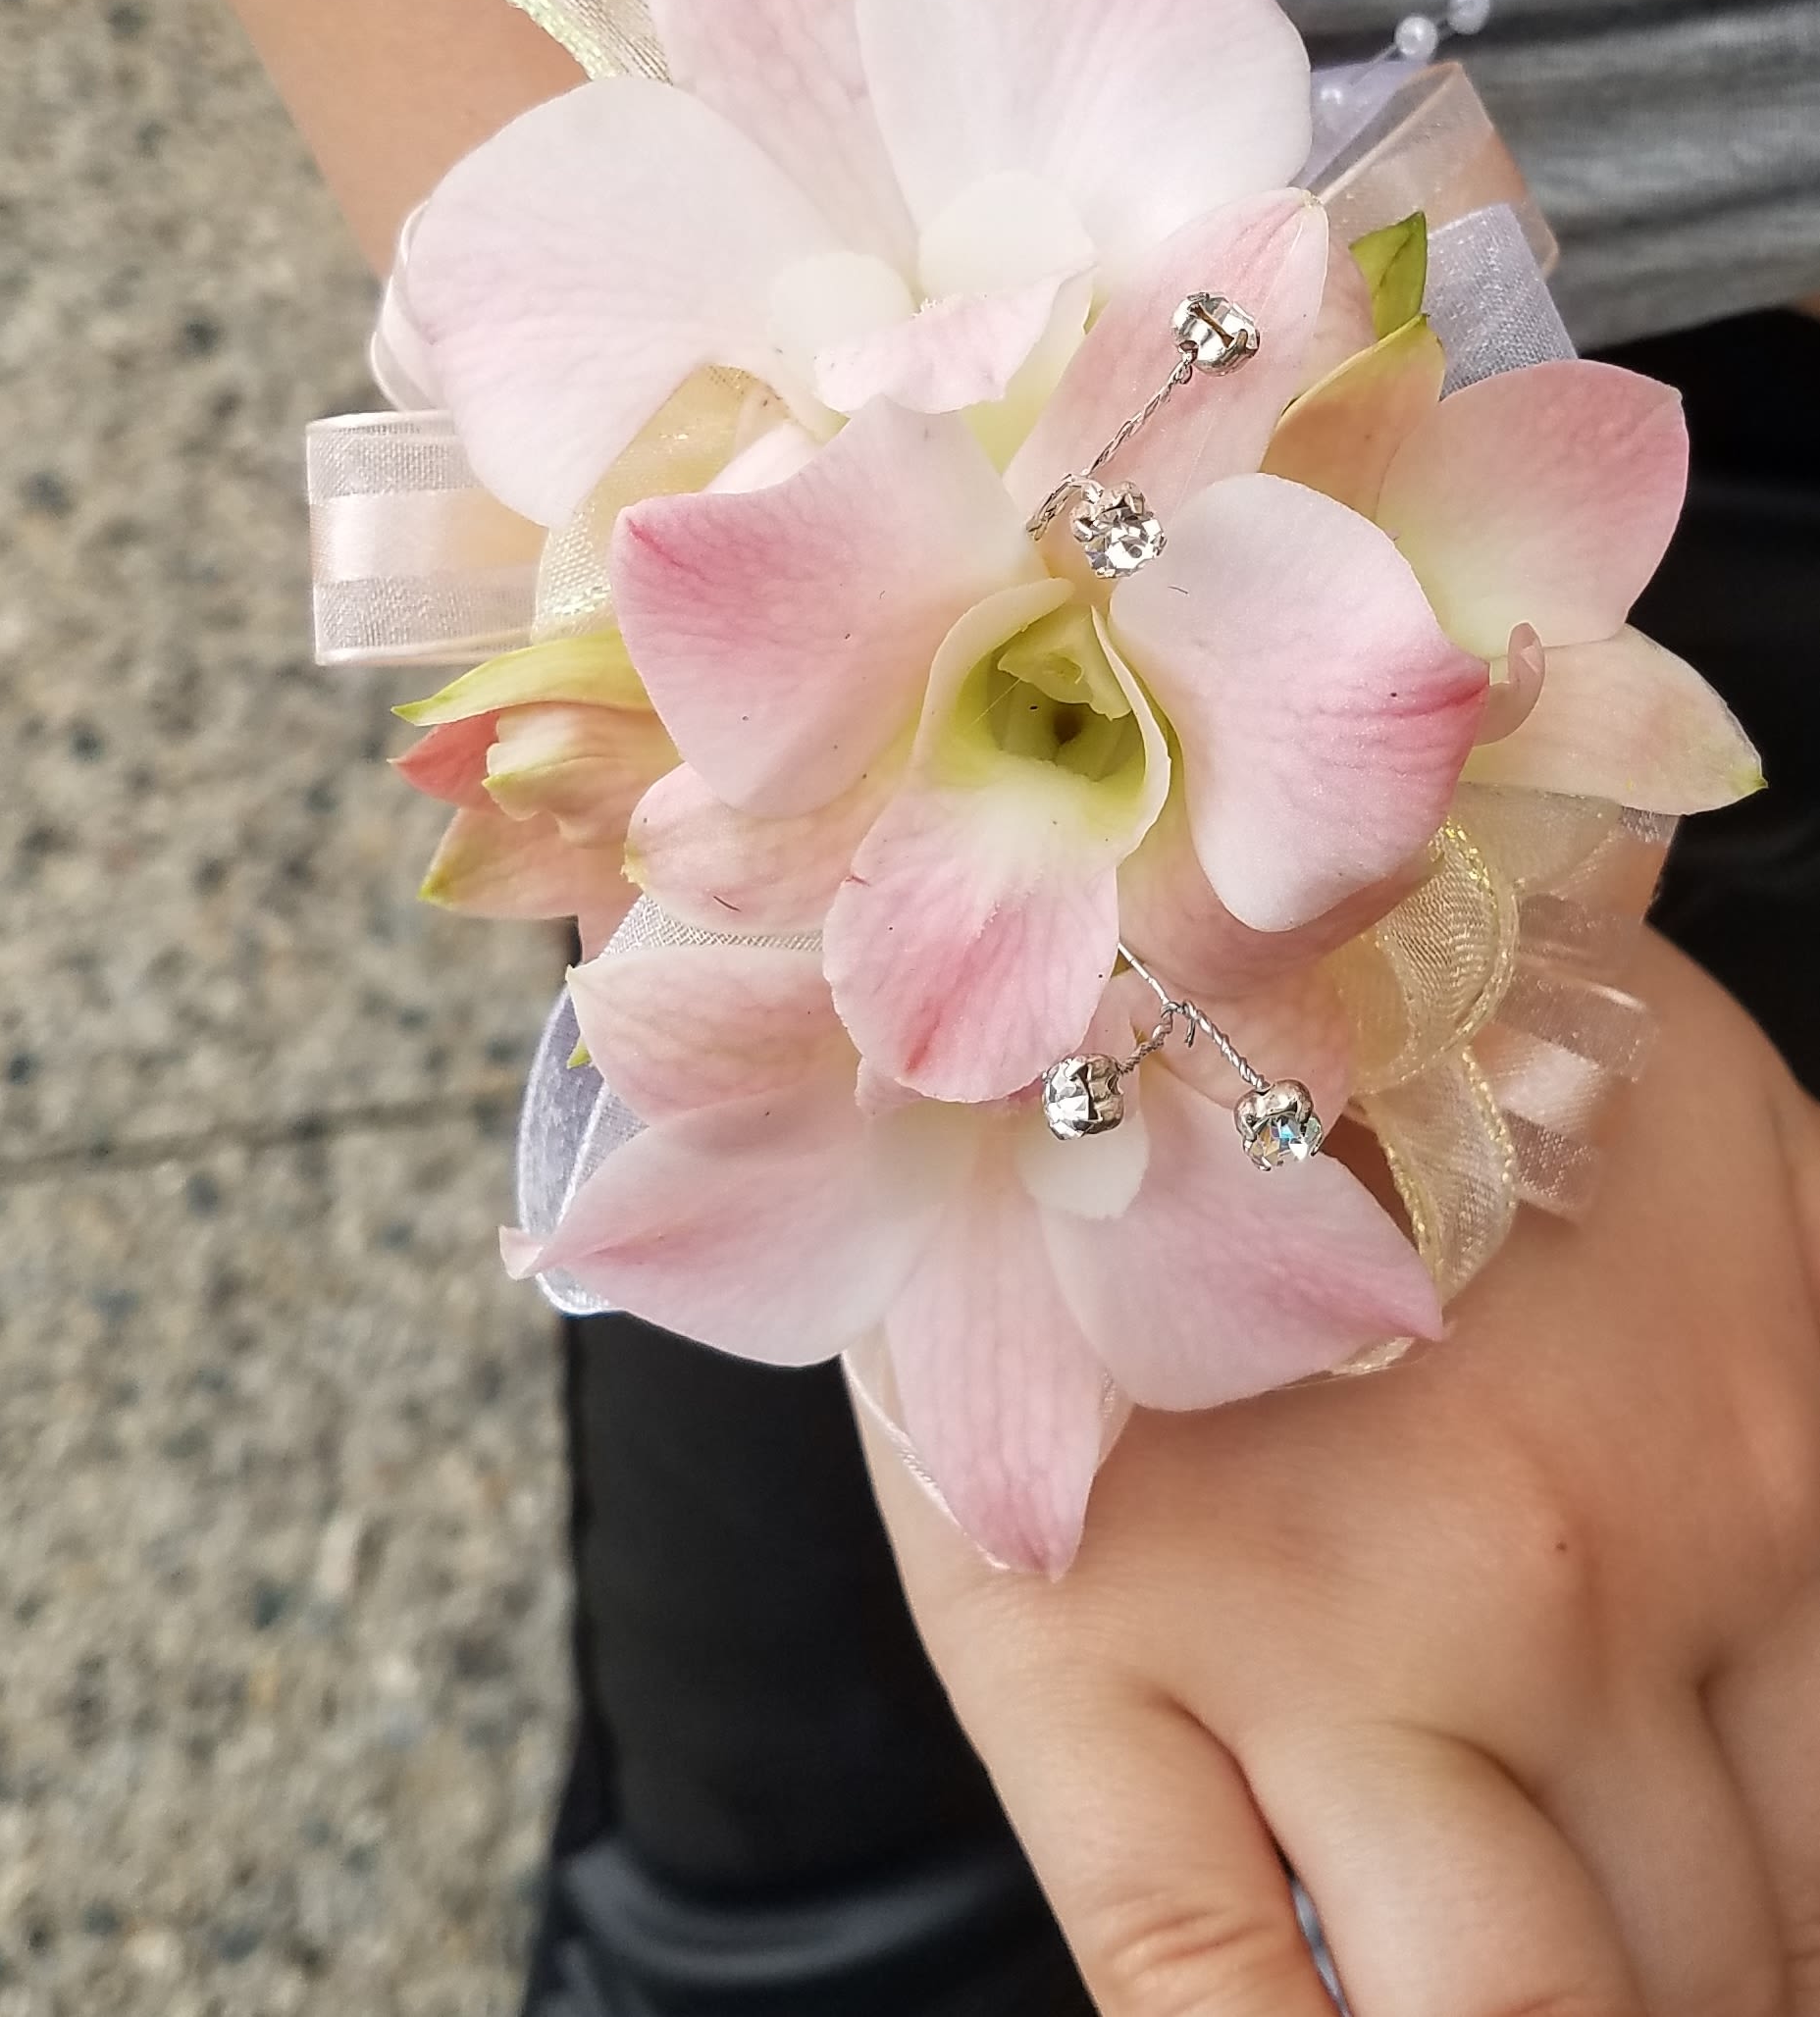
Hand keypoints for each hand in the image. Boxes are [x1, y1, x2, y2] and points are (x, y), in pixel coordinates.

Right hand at [865, 931, 1819, 2015]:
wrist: (1113, 923)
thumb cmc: (1446, 1032)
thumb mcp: (1761, 1169)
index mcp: (1752, 1474)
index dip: (1797, 1980)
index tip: (1752, 1972)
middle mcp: (1560, 1592)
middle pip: (1689, 1982)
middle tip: (1629, 1979)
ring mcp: (1317, 1636)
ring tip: (1502, 1998)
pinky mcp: (1082, 1649)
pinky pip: (1195, 1987)